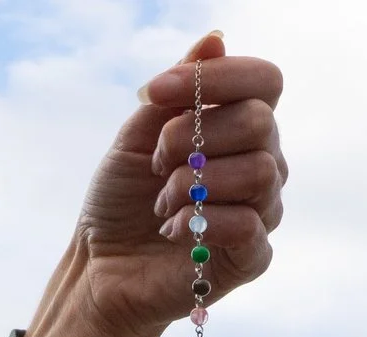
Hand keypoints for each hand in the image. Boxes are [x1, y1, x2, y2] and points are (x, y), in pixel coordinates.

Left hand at [22, 31, 287, 336]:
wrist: (102, 266)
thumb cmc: (123, 198)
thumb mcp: (139, 133)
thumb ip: (179, 89)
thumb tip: (216, 40)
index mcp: (239, 126)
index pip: (264, 80)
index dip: (214, 79)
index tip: (152, 94)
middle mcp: (262, 162)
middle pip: (260, 122)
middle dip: (194, 135)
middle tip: (155, 162)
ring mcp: (263, 210)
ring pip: (260, 172)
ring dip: (194, 182)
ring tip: (162, 202)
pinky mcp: (253, 256)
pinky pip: (250, 225)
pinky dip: (202, 220)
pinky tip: (172, 229)